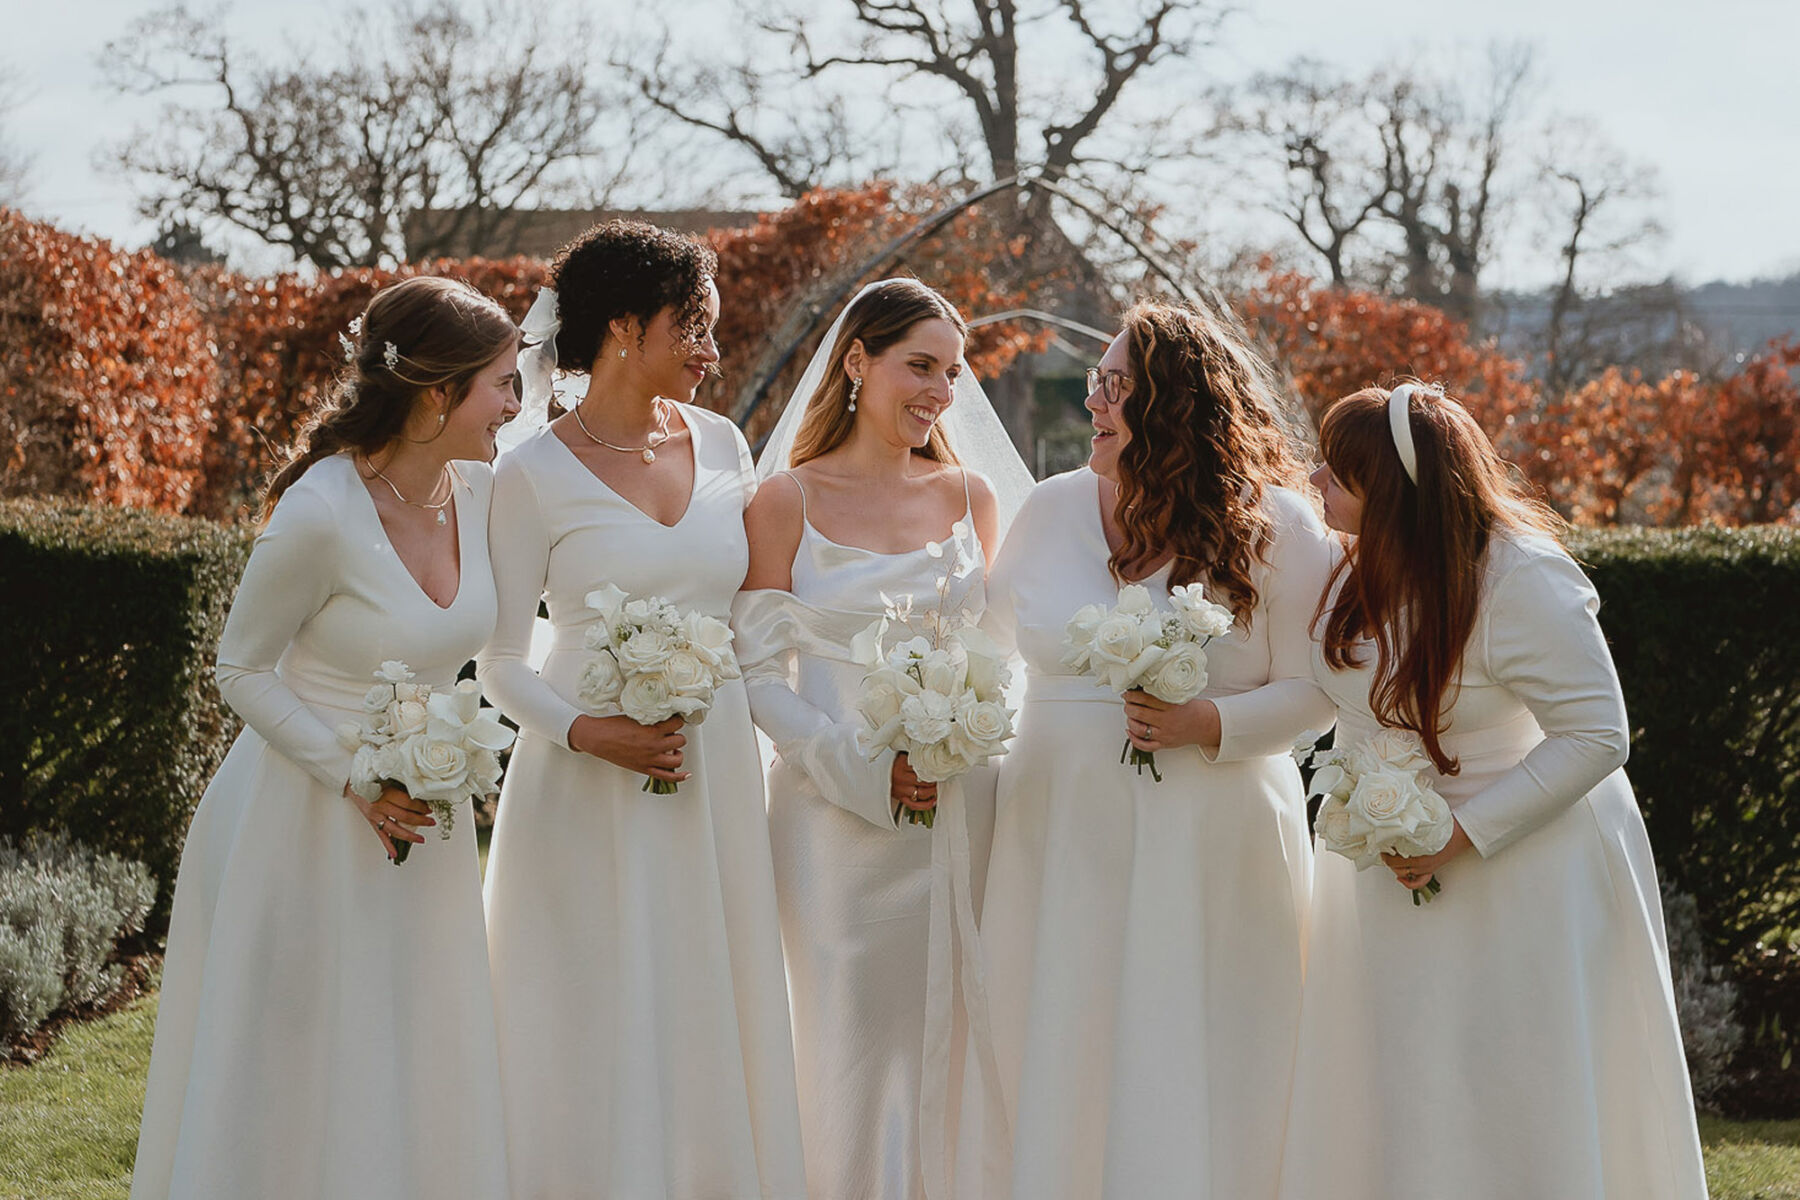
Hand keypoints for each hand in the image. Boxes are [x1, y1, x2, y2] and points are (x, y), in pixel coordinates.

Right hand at [346, 782, 432, 860]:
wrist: (353, 783)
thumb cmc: (372, 779)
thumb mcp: (389, 781)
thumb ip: (402, 789)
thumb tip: (420, 798)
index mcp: (388, 793)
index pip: (409, 804)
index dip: (421, 808)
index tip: (429, 810)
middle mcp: (381, 806)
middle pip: (405, 817)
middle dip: (420, 821)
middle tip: (431, 822)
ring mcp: (376, 816)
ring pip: (395, 829)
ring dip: (410, 836)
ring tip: (421, 839)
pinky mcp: (371, 822)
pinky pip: (381, 836)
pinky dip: (388, 846)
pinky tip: (395, 854)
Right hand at [568, 713, 690, 784]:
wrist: (598, 738)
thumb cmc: (614, 726)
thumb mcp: (636, 716)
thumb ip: (651, 719)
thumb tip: (664, 718)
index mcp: (652, 730)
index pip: (677, 723)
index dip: (677, 720)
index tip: (675, 720)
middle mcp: (654, 746)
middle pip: (680, 740)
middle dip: (677, 735)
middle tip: (670, 734)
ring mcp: (650, 759)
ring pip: (677, 759)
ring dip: (678, 753)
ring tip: (673, 749)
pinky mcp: (645, 769)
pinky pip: (668, 777)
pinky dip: (679, 777)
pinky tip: (686, 774)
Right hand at [891, 753, 938, 816]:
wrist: (875, 773)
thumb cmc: (890, 763)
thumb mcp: (900, 755)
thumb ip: (913, 755)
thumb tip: (929, 752)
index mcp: (902, 765)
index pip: (922, 767)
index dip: (933, 768)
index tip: (939, 767)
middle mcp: (902, 778)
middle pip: (924, 781)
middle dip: (935, 779)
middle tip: (940, 777)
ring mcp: (902, 790)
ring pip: (922, 793)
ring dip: (933, 791)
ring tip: (937, 787)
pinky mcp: (901, 798)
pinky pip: (915, 805)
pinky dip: (926, 805)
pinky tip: (933, 801)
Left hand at [1123, 690, 1220, 753]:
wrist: (1204, 724)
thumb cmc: (1190, 709)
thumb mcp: (1179, 696)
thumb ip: (1162, 693)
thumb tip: (1140, 688)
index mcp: (1171, 706)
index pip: (1145, 699)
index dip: (1132, 696)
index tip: (1128, 694)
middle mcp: (1167, 721)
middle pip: (1139, 713)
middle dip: (1129, 707)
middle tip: (1127, 704)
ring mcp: (1165, 734)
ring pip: (1139, 729)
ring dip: (1130, 721)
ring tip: (1129, 716)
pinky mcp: (1164, 744)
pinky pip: (1145, 745)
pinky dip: (1134, 739)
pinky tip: (1130, 731)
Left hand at [1383, 820, 1473, 889]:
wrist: (1462, 834)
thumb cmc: (1445, 827)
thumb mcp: (1423, 824)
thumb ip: (1410, 827)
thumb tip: (1395, 822)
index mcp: (1418, 851)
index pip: (1393, 857)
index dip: (1384, 850)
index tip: (1381, 843)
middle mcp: (1421, 863)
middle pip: (1395, 866)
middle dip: (1387, 858)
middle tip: (1385, 849)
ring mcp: (1426, 868)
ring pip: (1403, 874)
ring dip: (1395, 867)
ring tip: (1392, 857)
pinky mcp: (1431, 870)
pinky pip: (1417, 883)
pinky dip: (1408, 883)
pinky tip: (1401, 878)